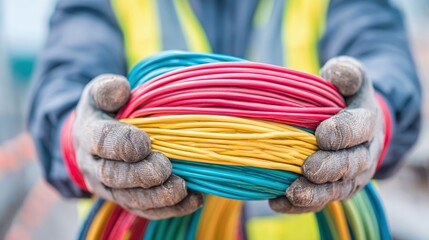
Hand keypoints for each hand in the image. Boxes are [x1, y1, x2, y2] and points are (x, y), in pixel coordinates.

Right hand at [73, 74, 202, 218]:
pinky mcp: (125, 199)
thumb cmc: (106, 111)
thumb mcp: (101, 94)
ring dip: (156, 197)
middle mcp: (94, 165)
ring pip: (129, 198)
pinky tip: (192, 201)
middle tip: (163, 168)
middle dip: (140, 175)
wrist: (95, 141)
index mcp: (89, 134)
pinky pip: (144, 210)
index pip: (100, 141)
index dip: (122, 144)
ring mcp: (109, 187)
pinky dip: (169, 209)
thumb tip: (121, 89)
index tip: (144, 143)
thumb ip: (108, 89)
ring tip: (180, 190)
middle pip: (113, 176)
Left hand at [269, 56, 384, 212]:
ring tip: (293, 193)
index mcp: (366, 122)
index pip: (360, 128)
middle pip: (350, 165)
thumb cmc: (344, 97)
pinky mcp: (333, 189)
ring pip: (336, 189)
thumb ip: (346, 73)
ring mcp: (349, 175)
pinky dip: (298, 205)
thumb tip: (338, 73)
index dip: (342, 133)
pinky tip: (277, 202)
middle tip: (309, 169)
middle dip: (329, 168)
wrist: (353, 124)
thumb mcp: (349, 78)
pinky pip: (319, 201)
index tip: (322, 135)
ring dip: (315, 194)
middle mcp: (363, 153)